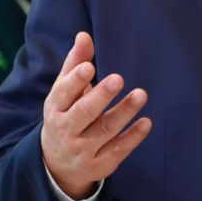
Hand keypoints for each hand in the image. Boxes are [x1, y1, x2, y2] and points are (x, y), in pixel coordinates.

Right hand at [40, 32, 150, 199]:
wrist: (57, 165)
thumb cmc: (65, 115)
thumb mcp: (64, 92)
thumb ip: (75, 64)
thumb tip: (84, 35)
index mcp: (55, 109)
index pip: (63, 94)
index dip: (76, 81)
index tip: (90, 66)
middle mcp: (66, 130)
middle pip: (84, 113)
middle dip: (100, 96)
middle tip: (118, 78)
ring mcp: (82, 150)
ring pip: (105, 130)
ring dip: (124, 112)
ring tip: (141, 94)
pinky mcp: (99, 165)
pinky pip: (118, 150)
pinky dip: (133, 137)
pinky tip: (146, 122)